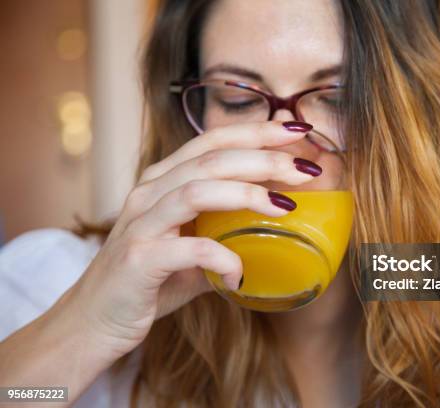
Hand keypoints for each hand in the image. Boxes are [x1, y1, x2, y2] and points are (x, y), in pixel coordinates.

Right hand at [63, 120, 319, 359]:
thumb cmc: (150, 280)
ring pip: (197, 190)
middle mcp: (149, 193)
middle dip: (264, 159)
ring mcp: (141, 224)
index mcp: (162, 181)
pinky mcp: (138, 259)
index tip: (297, 131)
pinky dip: (223, 259)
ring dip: (247, 194)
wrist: (95, 320)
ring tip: (286, 207)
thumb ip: (223, 229)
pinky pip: (189, 249)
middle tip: (306, 170)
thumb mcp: (191, 245)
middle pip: (212, 160)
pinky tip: (242, 275)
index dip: (256, 132)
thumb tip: (277, 220)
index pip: (213, 142)